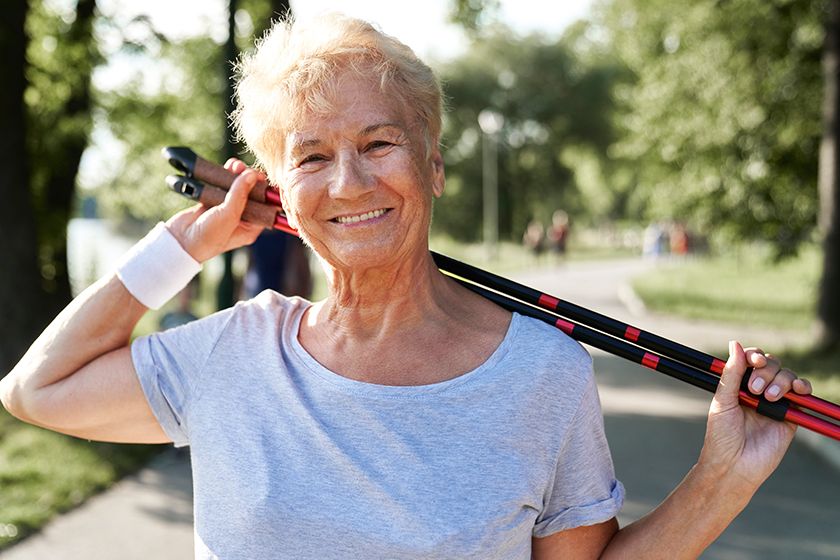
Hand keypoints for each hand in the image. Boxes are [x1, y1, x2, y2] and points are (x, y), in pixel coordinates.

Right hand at [165, 159, 264, 262]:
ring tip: (236, 166)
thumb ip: (240, 194)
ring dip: (238, 175)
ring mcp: (226, 210)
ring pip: (237, 188)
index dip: (266, 192)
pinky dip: (225, 176)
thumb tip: (252, 175)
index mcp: (250, 228)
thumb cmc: (207, 237)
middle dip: (251, 180)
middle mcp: (241, 219)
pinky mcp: (213, 202)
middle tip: (248, 170)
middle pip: (252, 195)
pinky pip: (223, 186)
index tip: (264, 178)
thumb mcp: (228, 216)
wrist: (179, 241)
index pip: (265, 207)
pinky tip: (228, 167)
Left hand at [697, 341, 811, 492]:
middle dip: (766, 371)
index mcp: (738, 385)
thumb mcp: (722, 402)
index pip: (751, 360)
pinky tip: (798, 390)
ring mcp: (774, 402)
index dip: (755, 355)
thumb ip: (731, 374)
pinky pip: (802, 396)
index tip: (754, 361)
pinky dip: (803, 387)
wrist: (733, 466)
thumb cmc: (721, 437)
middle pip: (771, 365)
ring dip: (781, 380)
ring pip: (786, 376)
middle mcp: (756, 391)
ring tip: (768, 397)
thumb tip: (735, 344)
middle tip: (754, 390)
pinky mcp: (789, 416)